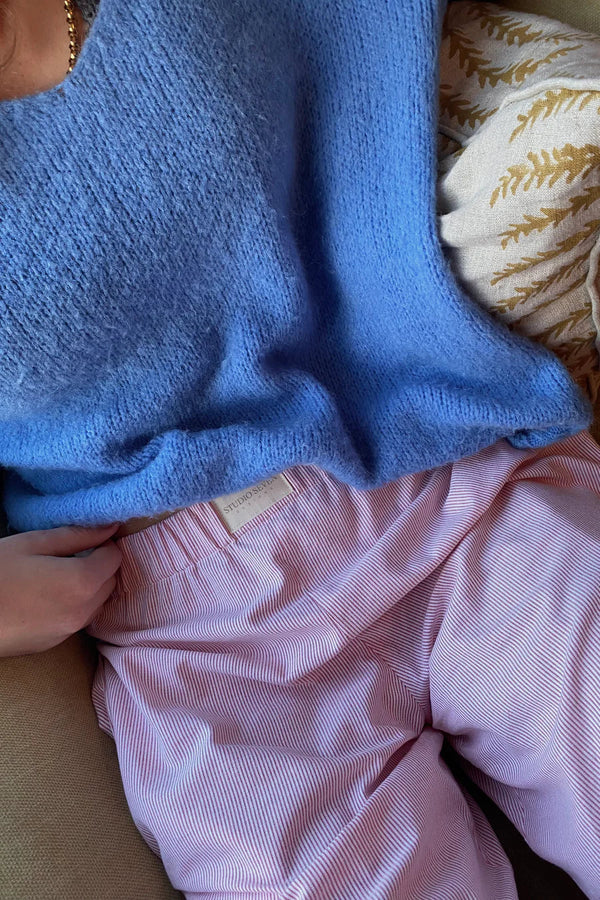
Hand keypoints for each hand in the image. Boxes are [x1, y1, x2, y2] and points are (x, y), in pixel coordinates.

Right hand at [0, 523, 122, 657]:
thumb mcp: (33, 544)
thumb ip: (76, 536)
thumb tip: (111, 528)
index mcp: (82, 582)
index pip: (115, 558)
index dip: (105, 543)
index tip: (88, 538)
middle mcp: (83, 610)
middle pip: (111, 582)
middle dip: (100, 565)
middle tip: (75, 553)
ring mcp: (69, 631)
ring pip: (97, 603)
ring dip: (90, 587)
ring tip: (59, 573)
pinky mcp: (54, 642)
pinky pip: (77, 618)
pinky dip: (74, 604)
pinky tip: (47, 595)